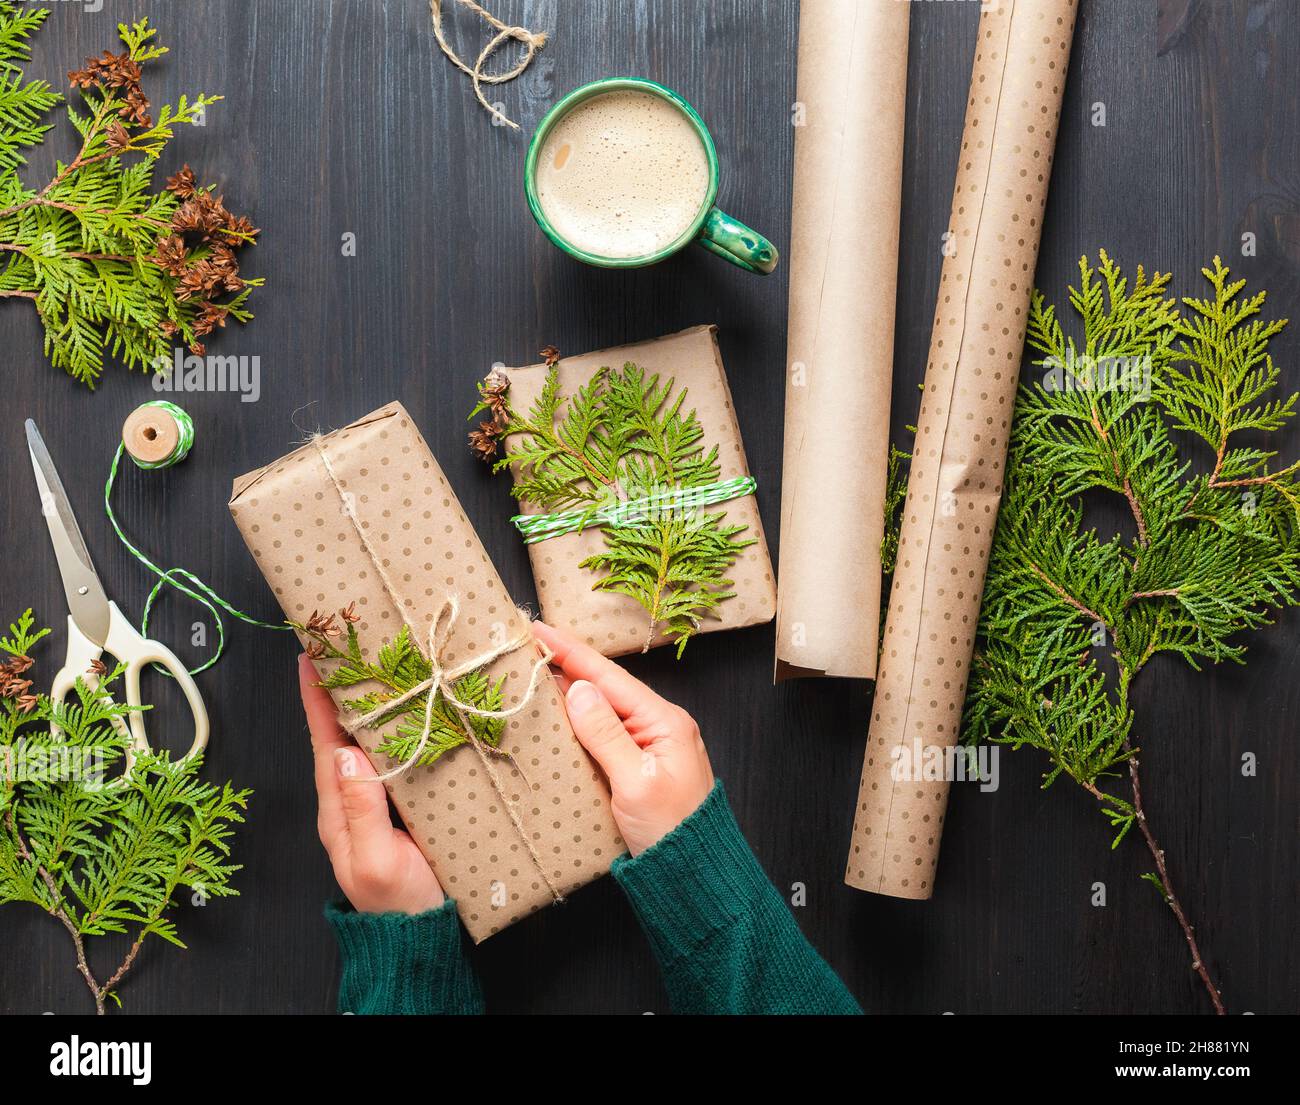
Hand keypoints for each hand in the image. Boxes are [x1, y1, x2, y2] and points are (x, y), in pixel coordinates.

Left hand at [298, 653, 443, 913]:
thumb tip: (347, 754)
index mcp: (337, 812)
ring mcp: (376, 804)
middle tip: (343, 646)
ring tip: (375, 666)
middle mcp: (351, 801)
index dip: (316, 701)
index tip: (310, 658)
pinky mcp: (404, 806)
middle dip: (339, 691)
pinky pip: (395, 758)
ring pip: (367, 743)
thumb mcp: (376, 862)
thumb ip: (360, 810)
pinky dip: (397, 729)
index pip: (323, 744)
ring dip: (368, 705)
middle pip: (341, 735)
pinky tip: (411, 710)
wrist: (422, 938)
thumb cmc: (399, 905)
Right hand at [532, 621, 713, 856]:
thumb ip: (606, 734)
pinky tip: (556, 715)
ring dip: (570, 691)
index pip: (609, 677)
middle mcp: (659, 725)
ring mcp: (650, 745)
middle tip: (527, 645)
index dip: (571, 652)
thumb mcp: (635, 782)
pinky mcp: (638, 765)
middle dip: (567, 665)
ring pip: (602, 709)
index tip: (537, 629)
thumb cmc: (671, 832)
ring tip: (533, 672)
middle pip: (605, 687)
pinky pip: (604, 732)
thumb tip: (578, 689)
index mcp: (665, 721)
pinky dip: (578, 721)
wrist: (696, 877)